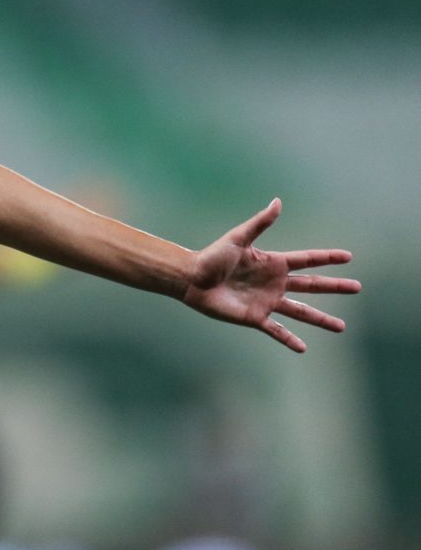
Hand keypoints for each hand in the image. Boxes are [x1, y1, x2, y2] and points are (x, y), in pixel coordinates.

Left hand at [185, 199, 359, 351]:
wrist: (191, 279)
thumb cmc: (212, 256)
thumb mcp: (238, 238)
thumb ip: (260, 222)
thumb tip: (278, 201)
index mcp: (273, 263)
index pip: (307, 260)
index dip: (327, 258)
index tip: (348, 257)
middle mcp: (274, 283)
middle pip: (311, 286)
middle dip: (334, 286)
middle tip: (357, 287)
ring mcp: (266, 301)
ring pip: (300, 311)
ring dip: (321, 319)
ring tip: (341, 327)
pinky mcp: (255, 317)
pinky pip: (276, 330)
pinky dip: (289, 339)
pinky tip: (303, 348)